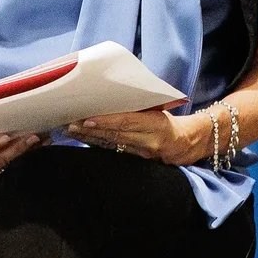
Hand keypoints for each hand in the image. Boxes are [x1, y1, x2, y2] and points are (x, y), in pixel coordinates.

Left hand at [72, 107, 207, 165]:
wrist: (188, 143)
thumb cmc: (171, 121)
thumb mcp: (161, 110)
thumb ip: (140, 107)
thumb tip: (112, 96)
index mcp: (157, 124)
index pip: (128, 122)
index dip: (107, 122)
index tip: (86, 119)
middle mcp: (149, 141)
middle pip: (116, 135)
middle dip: (91, 130)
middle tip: (70, 124)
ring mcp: (143, 153)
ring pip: (112, 145)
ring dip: (89, 138)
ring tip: (71, 130)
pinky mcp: (138, 161)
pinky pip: (114, 152)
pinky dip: (98, 145)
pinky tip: (83, 140)